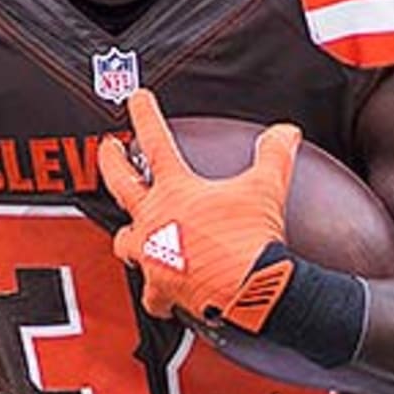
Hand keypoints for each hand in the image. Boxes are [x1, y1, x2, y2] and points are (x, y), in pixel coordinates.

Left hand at [98, 88, 300, 319]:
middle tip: (108, 149)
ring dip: (129, 237)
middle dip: (110, 162)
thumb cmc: (253, 241)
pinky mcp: (161, 290)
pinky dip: (157, 293)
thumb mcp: (266, 187)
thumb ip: (274, 154)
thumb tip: (285, 132)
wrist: (252, 291)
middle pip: (119, 183)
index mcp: (175, 191)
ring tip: (131, 235)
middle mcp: (154, 221)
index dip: (145, 115)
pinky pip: (151, 294)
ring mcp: (153, 256)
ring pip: (125, 243)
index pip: (155, 141)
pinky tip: (162, 293)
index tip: (135, 99)